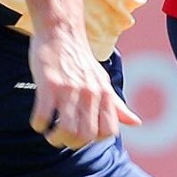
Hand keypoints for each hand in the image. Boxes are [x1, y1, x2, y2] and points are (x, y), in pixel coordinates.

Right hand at [28, 30, 139, 148]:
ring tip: (50, 133)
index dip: (95, 139)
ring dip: (55, 138)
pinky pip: (43, 116)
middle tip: (62, 138)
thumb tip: (137, 123)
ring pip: (66, 130)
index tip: (82, 135)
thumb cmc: (81, 61)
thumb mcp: (103, 81)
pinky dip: (39, 124)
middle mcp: (90, 93)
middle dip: (72, 143)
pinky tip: (39, 121)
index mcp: (104, 94)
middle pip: (85, 136)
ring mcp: (69, 89)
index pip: (108, 131)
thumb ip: (116, 105)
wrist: (62, 32)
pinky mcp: (49, 85)